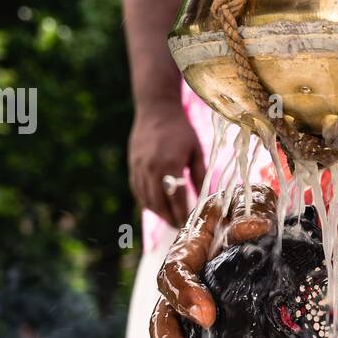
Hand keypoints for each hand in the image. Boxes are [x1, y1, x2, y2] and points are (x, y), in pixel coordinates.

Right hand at [128, 102, 206, 227]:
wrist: (156, 110)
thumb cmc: (181, 130)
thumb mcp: (196, 151)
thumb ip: (200, 176)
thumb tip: (205, 198)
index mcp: (170, 165)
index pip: (176, 198)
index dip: (182, 213)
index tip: (189, 224)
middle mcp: (151, 168)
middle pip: (159, 203)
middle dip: (170, 218)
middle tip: (180, 227)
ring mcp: (139, 168)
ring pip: (146, 198)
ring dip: (158, 212)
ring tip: (170, 219)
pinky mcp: (132, 166)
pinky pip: (138, 190)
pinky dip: (147, 201)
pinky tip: (156, 207)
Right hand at [149, 183, 275, 337]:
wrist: (253, 221)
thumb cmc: (248, 209)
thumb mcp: (251, 199)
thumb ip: (251, 207)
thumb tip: (254, 227)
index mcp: (188, 249)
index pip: (174, 273)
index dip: (185, 295)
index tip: (207, 316)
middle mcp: (181, 284)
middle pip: (161, 320)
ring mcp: (190, 309)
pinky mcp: (207, 329)